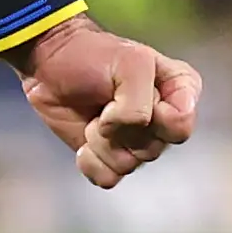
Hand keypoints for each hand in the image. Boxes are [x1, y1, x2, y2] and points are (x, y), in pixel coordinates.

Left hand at [6, 15, 199, 189]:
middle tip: (106, 102)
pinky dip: (91, 161)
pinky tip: (84, 140)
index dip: (153, 114)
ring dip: (102, 141)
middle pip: (154, 149)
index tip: (130, 89)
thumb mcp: (129, 62)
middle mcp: (164, 120)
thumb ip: (141, 100)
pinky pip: (109, 178)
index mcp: (179, 91)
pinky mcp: (111, 158)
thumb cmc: (92, 54)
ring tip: (94, 116)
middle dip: (122, 127)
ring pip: (130, 165)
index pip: (180, 125)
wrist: (51, 63)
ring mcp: (138, 141)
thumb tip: (129, 132)